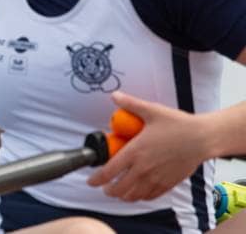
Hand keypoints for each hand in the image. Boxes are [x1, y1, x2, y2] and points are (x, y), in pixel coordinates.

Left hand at [87, 91, 214, 200]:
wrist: (203, 138)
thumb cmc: (178, 125)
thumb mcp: (151, 110)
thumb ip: (130, 104)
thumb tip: (114, 95)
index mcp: (135, 152)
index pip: (109, 171)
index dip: (97, 179)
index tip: (91, 181)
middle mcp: (143, 168)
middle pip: (119, 188)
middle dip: (108, 190)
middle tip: (104, 187)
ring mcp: (156, 178)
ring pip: (134, 195)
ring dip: (123, 196)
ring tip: (118, 192)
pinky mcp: (168, 183)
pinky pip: (150, 196)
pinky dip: (141, 197)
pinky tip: (138, 192)